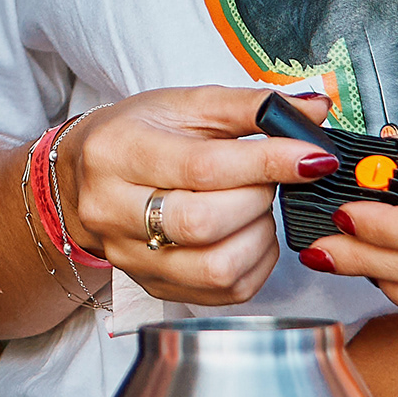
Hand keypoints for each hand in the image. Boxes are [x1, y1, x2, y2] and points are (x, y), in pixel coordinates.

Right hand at [55, 85, 338, 308]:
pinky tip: (248, 233)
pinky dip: (255, 262)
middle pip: (204, 223)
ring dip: (259, 234)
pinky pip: (224, 291)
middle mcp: (113, 210)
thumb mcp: (186, 104)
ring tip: (255, 205)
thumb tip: (314, 111)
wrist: (83, 178)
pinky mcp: (154, 286)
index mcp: (118, 151)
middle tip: (269, 177)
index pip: (202, 166)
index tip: (313, 156)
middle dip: (259, 198)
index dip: (267, 163)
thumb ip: (251, 106)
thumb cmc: (138, 135)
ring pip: (217, 267)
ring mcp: (131, 257)